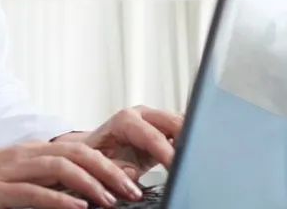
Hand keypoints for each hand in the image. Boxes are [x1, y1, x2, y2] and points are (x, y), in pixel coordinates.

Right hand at [0, 140, 143, 208]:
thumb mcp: (13, 177)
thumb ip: (42, 181)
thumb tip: (77, 194)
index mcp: (32, 151)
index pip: (80, 147)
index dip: (110, 161)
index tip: (132, 179)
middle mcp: (25, 155)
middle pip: (78, 152)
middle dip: (110, 170)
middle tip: (134, 189)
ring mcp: (11, 171)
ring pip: (61, 167)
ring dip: (92, 183)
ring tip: (113, 200)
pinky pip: (35, 192)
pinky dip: (60, 201)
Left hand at [55, 106, 183, 179]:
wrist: (91, 151)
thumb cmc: (92, 156)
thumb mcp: (96, 164)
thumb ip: (113, 167)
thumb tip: (132, 171)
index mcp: (125, 120)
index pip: (153, 136)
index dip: (167, 153)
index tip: (177, 167)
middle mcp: (142, 115)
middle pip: (173, 122)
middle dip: (187, 140)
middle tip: (192, 163)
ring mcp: (154, 120)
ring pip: (181, 123)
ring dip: (191, 139)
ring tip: (195, 159)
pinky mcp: (163, 131)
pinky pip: (182, 130)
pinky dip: (189, 141)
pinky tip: (191, 155)